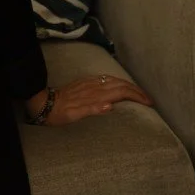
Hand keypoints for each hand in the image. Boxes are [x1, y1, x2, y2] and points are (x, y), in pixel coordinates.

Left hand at [25, 75, 153, 125]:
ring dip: (128, 85)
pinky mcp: (84, 82)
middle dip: (136, 90)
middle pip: (119, 84)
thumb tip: (111, 106)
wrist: (45, 103)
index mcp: (94, 95)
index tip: (149, 103)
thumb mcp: (75, 115)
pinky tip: (118, 86)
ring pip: (113, 80)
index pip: (120, 92)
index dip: (136, 96)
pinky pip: (105, 79)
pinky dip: (117, 82)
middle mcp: (93, 86)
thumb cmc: (61, 113)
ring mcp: (89, 83)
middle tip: (149, 99)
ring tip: (138, 93)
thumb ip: (93, 110)